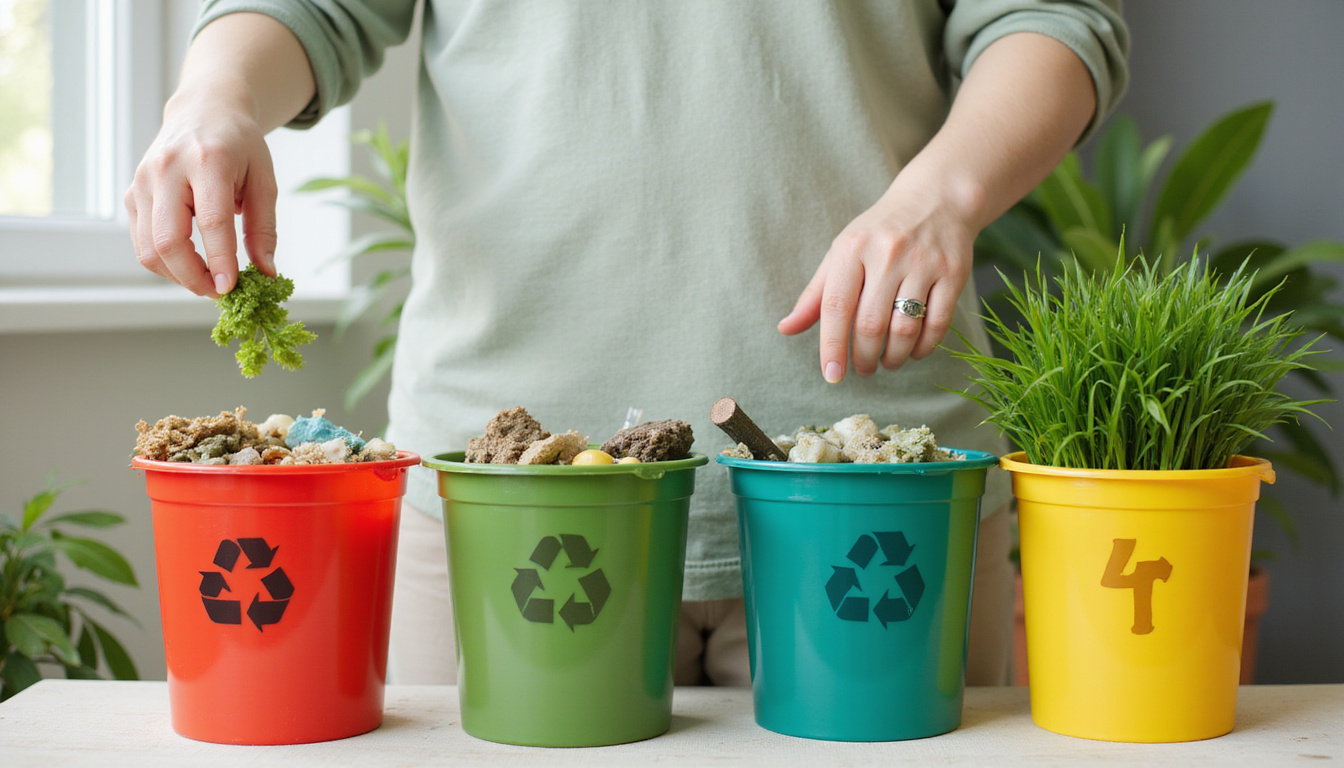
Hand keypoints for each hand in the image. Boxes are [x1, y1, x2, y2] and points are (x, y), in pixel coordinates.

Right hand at [125, 93, 277, 297]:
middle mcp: (167, 168)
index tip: (232, 288)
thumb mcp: (264, 180)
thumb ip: (264, 228)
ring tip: (207, 281)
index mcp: (207, 160)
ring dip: (177, 275)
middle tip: (220, 292)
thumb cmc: (239, 145)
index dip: (220, 261)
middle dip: (193, 277)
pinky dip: (164, 263)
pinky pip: (141, 241)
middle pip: (168, 240)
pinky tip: (189, 264)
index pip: (211, 221)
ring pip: (148, 247)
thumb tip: (266, 272)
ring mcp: (142, 181)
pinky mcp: (131, 194)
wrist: (204, 111)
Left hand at [778, 177, 977, 381]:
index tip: (832, 375)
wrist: (936, 199)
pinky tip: (914, 351)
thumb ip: (815, 294)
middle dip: (864, 357)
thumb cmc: (878, 233)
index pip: (836, 306)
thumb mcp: (841, 253)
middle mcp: (887, 254)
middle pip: (870, 324)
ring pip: (904, 328)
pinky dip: (924, 347)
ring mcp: (923, 263)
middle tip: (863, 369)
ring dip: (893, 357)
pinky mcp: (953, 272)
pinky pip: (937, 323)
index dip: (832, 346)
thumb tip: (785, 329)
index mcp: (852, 248)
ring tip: (886, 362)